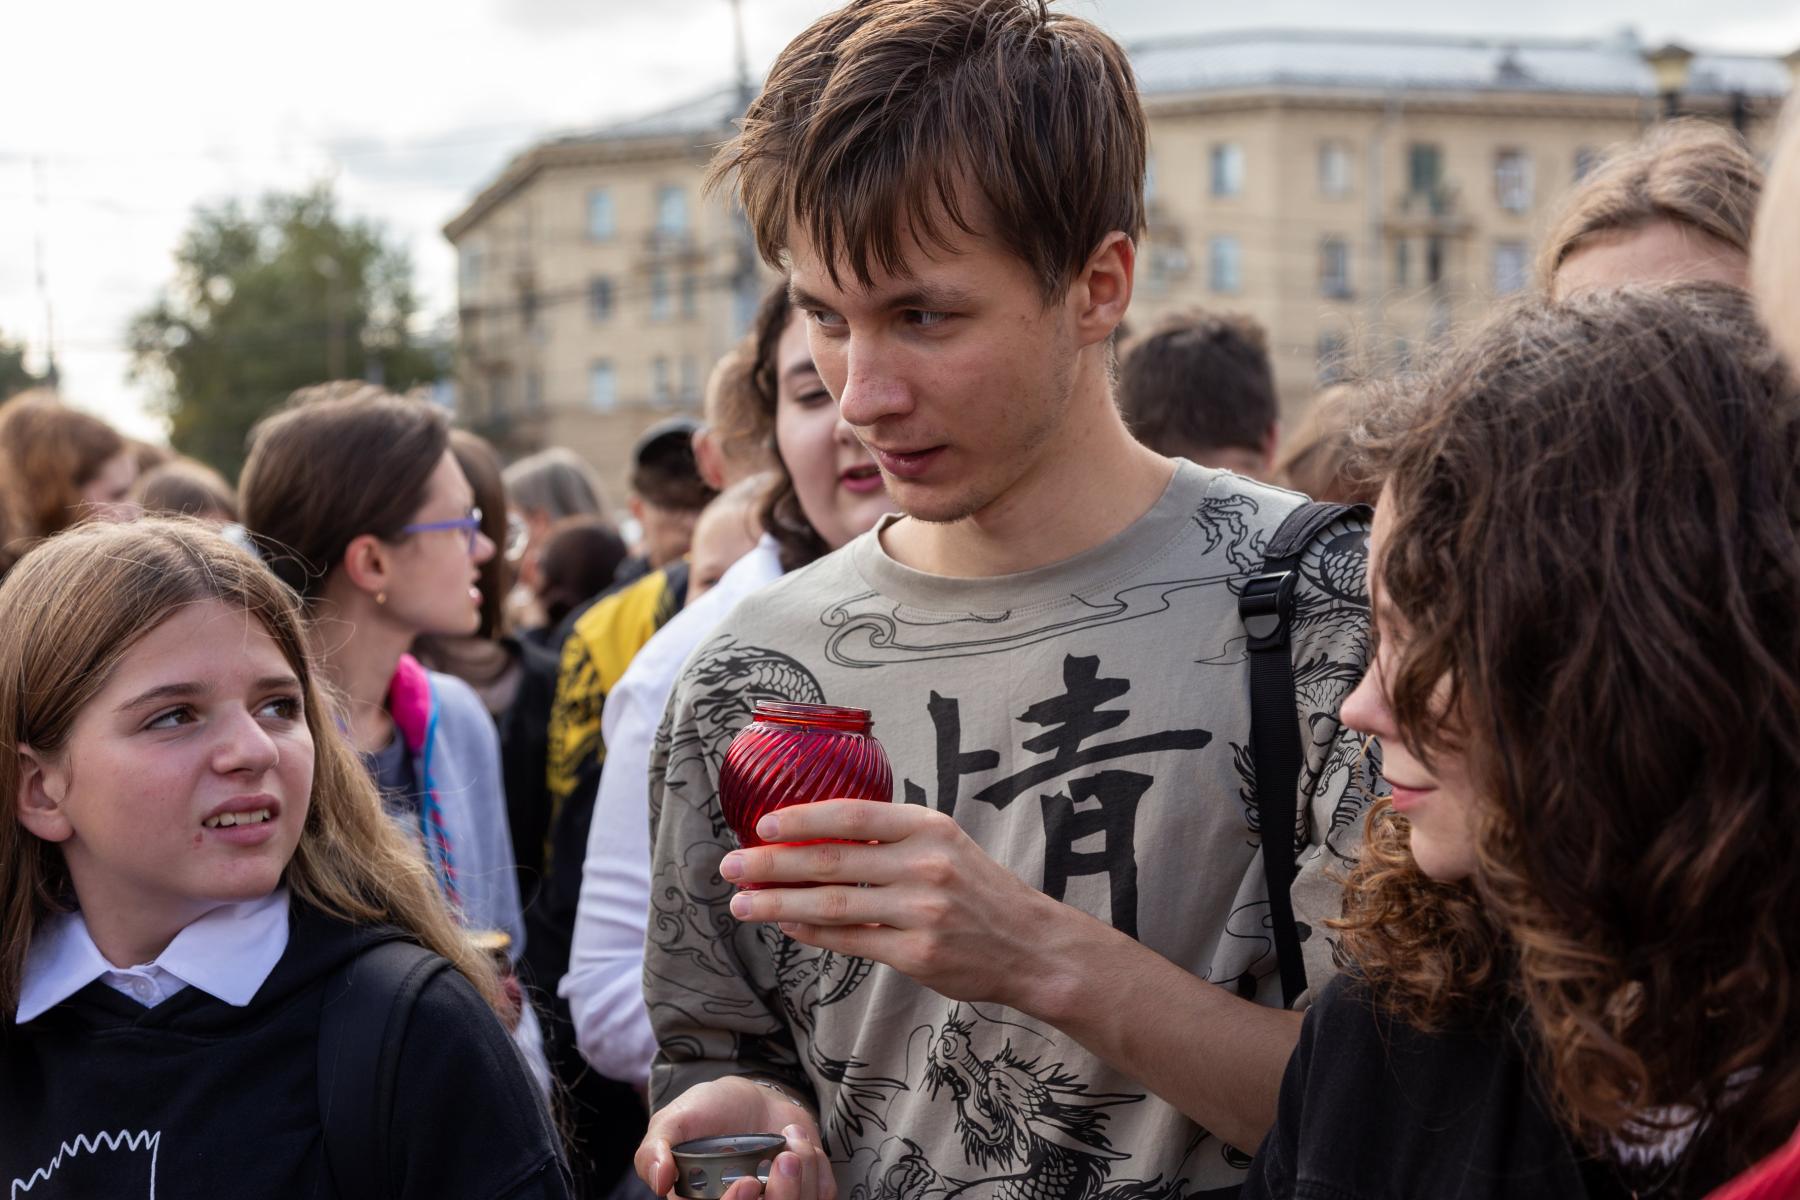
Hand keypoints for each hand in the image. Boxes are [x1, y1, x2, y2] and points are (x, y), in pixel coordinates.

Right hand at [637, 1076, 832, 1199]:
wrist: (750, 1097)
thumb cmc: (707, 1112)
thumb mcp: (674, 1121)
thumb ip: (655, 1148)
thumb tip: (659, 1180)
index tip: (746, 1182)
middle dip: (783, 1197)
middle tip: (786, 1159)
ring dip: (804, 1176)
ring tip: (793, 1139)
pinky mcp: (804, 1197)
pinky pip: (821, 1198)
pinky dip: (817, 1171)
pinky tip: (801, 1145)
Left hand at [718, 799, 1062, 1009]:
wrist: (1030, 945)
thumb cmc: (979, 891)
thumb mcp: (944, 844)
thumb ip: (889, 838)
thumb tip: (817, 836)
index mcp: (928, 828)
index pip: (852, 814)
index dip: (803, 819)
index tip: (762, 825)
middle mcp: (924, 865)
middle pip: (832, 861)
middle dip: (772, 864)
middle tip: (730, 866)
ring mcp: (921, 912)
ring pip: (832, 905)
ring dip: (778, 904)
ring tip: (741, 904)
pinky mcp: (916, 955)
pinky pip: (850, 940)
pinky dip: (811, 932)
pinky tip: (785, 925)